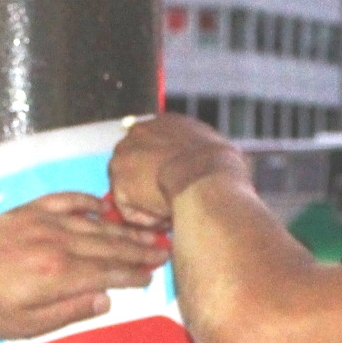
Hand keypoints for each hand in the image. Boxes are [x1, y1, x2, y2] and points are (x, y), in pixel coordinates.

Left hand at [0, 192, 168, 337]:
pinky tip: (103, 208)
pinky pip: (67, 201)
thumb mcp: (25, 326)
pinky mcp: (29, 211)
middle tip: (166, 251)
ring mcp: (43, 223)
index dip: (134, 274)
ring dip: (123, 229)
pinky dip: (88, 203)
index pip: (109, 273)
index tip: (155, 275)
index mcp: (57, 276)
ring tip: (148, 232)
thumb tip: (107, 299)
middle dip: (140, 249)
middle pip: (109, 246)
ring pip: (94, 224)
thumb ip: (69, 312)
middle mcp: (56, 244)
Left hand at [109, 114, 250, 226]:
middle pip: (137, 167)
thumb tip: (216, 165)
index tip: (179, 188)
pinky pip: (129, 210)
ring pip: (133, 190)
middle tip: (174, 204)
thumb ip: (202, 154)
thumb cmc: (223, 169)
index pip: (155, 149)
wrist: (208, 180)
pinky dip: (146, 220)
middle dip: (151, 189)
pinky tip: (166, 216)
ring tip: (175, 211)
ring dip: (150, 205)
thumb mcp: (218, 151)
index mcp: (165, 122)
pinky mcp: (118, 181)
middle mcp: (139, 131)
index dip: (165, 173)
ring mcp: (124, 155)